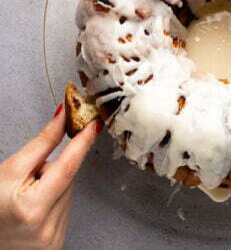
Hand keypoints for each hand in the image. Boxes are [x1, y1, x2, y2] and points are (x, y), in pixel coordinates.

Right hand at [0, 104, 100, 248]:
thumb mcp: (10, 170)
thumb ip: (41, 144)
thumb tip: (64, 117)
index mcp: (32, 209)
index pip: (68, 167)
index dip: (83, 143)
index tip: (95, 125)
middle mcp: (46, 229)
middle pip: (68, 179)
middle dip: (53, 170)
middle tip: (28, 180)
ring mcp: (52, 240)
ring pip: (68, 193)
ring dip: (53, 187)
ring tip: (26, 198)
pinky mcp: (55, 245)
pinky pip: (65, 209)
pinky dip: (53, 203)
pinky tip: (33, 210)